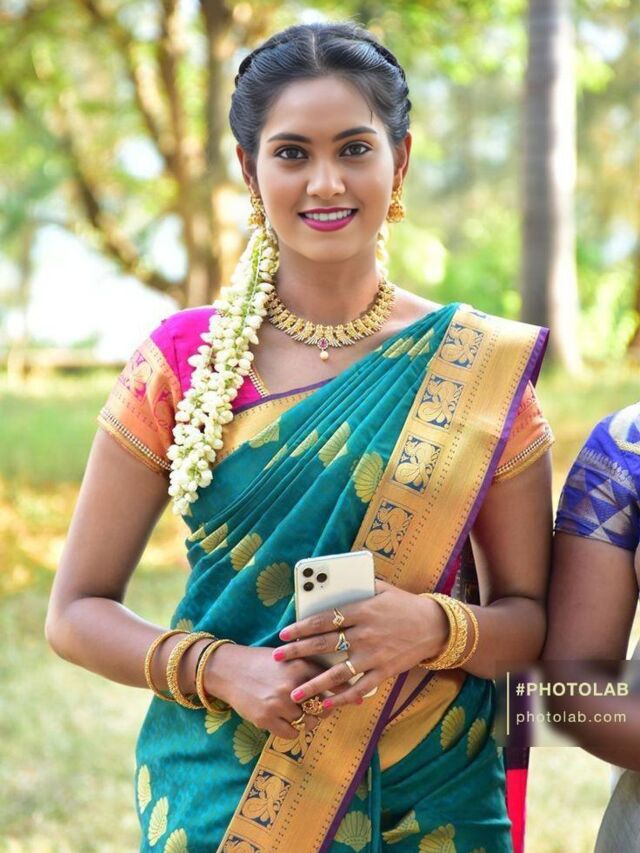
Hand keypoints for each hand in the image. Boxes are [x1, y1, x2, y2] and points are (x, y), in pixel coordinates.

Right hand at [202, 643, 343, 738]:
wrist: (229, 670)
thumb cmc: (263, 662)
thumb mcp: (289, 657)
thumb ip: (312, 666)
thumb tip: (343, 677)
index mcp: (299, 665)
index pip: (332, 682)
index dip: (347, 693)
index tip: (359, 698)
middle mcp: (291, 686)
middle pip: (323, 706)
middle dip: (327, 709)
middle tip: (325, 707)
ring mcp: (278, 704)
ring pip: (308, 721)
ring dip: (310, 720)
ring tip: (306, 713)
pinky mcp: (265, 719)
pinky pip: (291, 733)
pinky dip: (294, 729)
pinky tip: (290, 719)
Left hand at [272, 580, 448, 708]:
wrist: (434, 625)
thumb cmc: (404, 604)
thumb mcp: (381, 588)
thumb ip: (358, 586)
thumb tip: (331, 583)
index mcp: (362, 610)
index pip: (325, 619)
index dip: (302, 627)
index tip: (284, 633)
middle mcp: (365, 633)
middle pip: (325, 644)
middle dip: (298, 652)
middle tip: (278, 658)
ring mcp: (374, 655)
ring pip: (338, 672)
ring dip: (314, 684)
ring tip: (294, 693)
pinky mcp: (384, 671)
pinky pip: (360, 687)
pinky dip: (343, 698)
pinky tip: (326, 705)